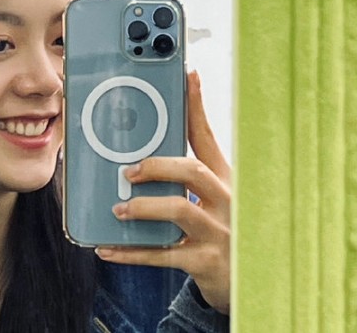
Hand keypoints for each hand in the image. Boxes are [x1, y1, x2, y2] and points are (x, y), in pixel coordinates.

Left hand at [94, 71, 230, 313]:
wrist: (249, 281)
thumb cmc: (221, 229)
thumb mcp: (213, 198)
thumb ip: (186, 174)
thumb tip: (143, 152)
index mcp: (226, 179)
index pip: (207, 137)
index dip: (196, 106)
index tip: (187, 75)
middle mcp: (227, 201)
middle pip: (193, 171)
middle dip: (157, 166)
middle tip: (128, 171)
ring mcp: (219, 233)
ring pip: (179, 210)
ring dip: (143, 208)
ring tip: (118, 210)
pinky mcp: (206, 262)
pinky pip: (163, 256)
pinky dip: (131, 253)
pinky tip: (107, 248)